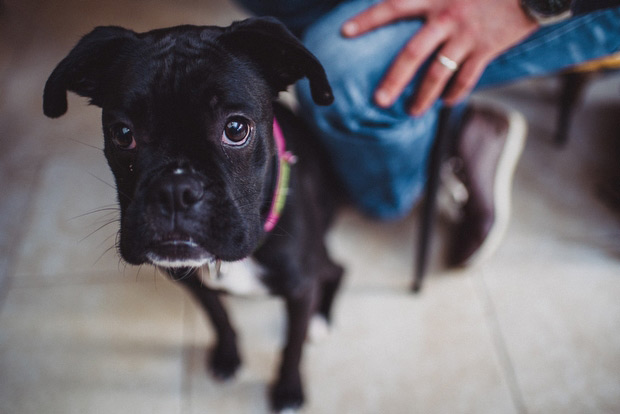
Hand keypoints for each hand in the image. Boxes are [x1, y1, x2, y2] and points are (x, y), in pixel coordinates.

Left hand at [341, 0, 538, 114]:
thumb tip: (403, 5)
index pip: (393, 7)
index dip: (368, 19)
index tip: (345, 33)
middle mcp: (447, 17)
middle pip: (412, 54)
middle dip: (394, 80)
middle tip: (379, 101)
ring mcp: (467, 36)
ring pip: (438, 74)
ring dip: (423, 97)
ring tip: (411, 111)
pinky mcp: (486, 50)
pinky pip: (466, 79)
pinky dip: (454, 93)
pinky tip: (445, 102)